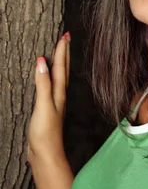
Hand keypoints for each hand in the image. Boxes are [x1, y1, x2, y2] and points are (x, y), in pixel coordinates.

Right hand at [27, 32, 70, 162]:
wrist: (45, 154)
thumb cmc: (45, 132)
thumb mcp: (43, 105)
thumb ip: (43, 84)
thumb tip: (41, 61)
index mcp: (59, 92)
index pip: (61, 67)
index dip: (62, 50)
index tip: (65, 35)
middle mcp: (59, 95)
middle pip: (63, 69)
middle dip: (64, 53)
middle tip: (66, 37)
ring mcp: (54, 102)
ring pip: (59, 77)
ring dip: (60, 63)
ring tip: (60, 51)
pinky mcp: (48, 109)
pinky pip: (52, 86)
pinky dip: (51, 76)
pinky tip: (48, 78)